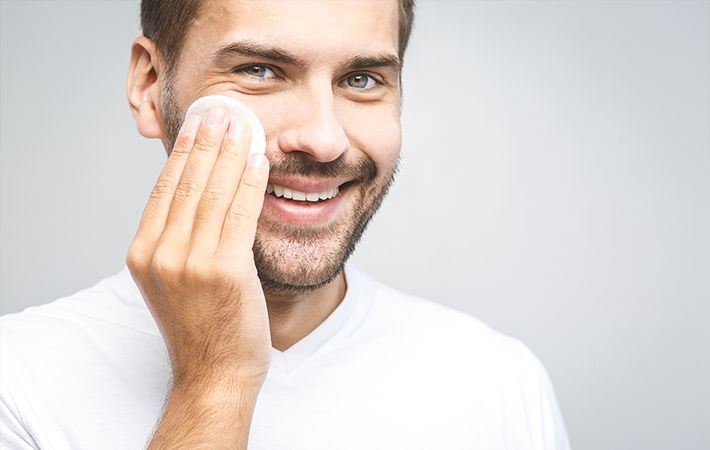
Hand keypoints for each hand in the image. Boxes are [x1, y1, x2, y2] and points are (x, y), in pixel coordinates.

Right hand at [126, 106, 270, 447]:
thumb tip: (199, 193)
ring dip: (231, 152)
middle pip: (188, 182)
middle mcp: (162, 254)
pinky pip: (240, 212)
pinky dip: (250, 181)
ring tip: (242, 124)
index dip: (185, 151)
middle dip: (209, 141)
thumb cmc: (201, 327)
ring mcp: (191, 262)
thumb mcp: (173, 280)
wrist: (214, 374)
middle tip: (223, 109)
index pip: (166, 188)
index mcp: (143, 253)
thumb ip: (179, 239)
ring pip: (214, 191)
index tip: (199, 124)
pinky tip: (259, 159)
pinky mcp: (225, 270)